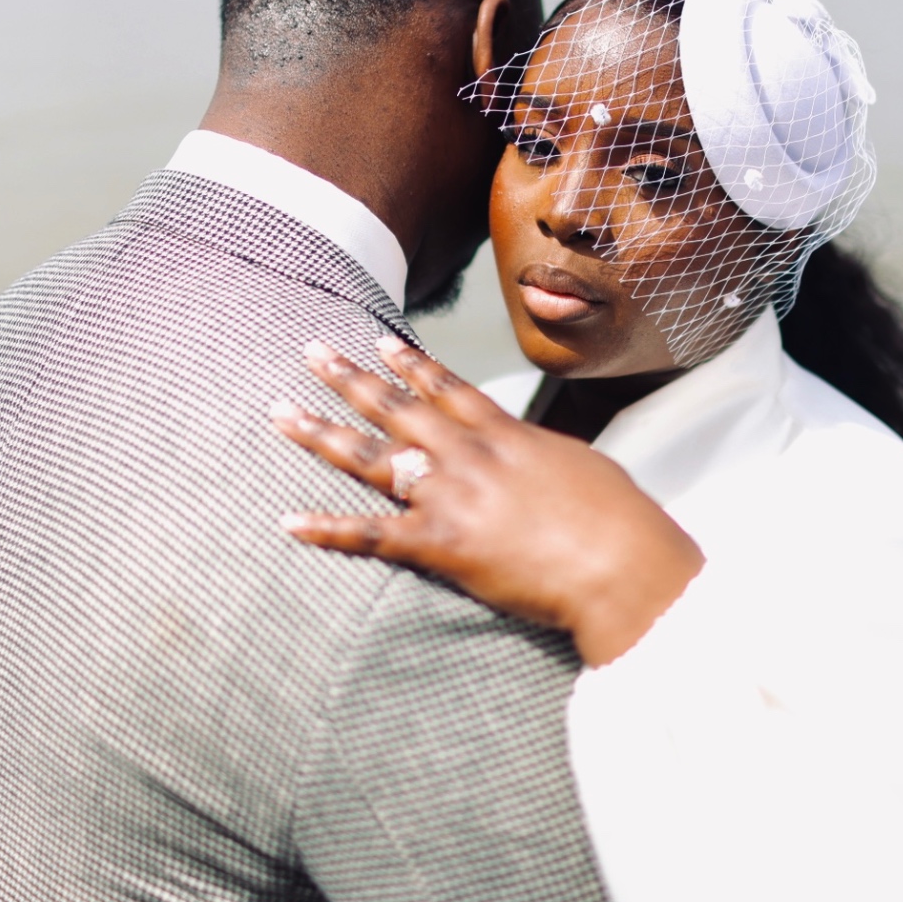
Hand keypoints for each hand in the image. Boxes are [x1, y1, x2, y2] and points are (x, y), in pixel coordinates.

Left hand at [270, 336, 704, 665]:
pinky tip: (290, 521)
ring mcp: (450, 496)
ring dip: (321, 434)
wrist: (621, 561)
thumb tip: (538, 458)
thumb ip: (548, 457)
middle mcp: (469, 455)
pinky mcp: (440, 544)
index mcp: (506, 435)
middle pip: (397, 408)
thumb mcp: (585, 467)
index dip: (409, 364)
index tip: (378, 340)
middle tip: (310, 352)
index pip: (446, 388)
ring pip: (372, 457)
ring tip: (281, 414)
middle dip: (349, 378)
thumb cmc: (620, 520)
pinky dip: (328, 529)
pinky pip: (371, 535)